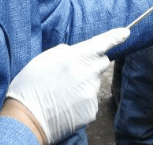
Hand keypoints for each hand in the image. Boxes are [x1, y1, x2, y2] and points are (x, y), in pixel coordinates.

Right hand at [5, 27, 129, 143]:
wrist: (26, 119)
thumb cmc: (30, 86)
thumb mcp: (43, 59)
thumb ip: (65, 52)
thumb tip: (75, 52)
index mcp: (73, 58)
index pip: (101, 43)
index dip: (115, 37)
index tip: (125, 33)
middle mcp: (86, 74)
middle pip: (101, 62)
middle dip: (92, 64)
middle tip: (73, 72)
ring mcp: (90, 93)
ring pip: (95, 82)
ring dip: (85, 83)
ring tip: (63, 91)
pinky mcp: (91, 109)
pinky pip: (92, 98)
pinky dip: (82, 100)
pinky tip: (67, 103)